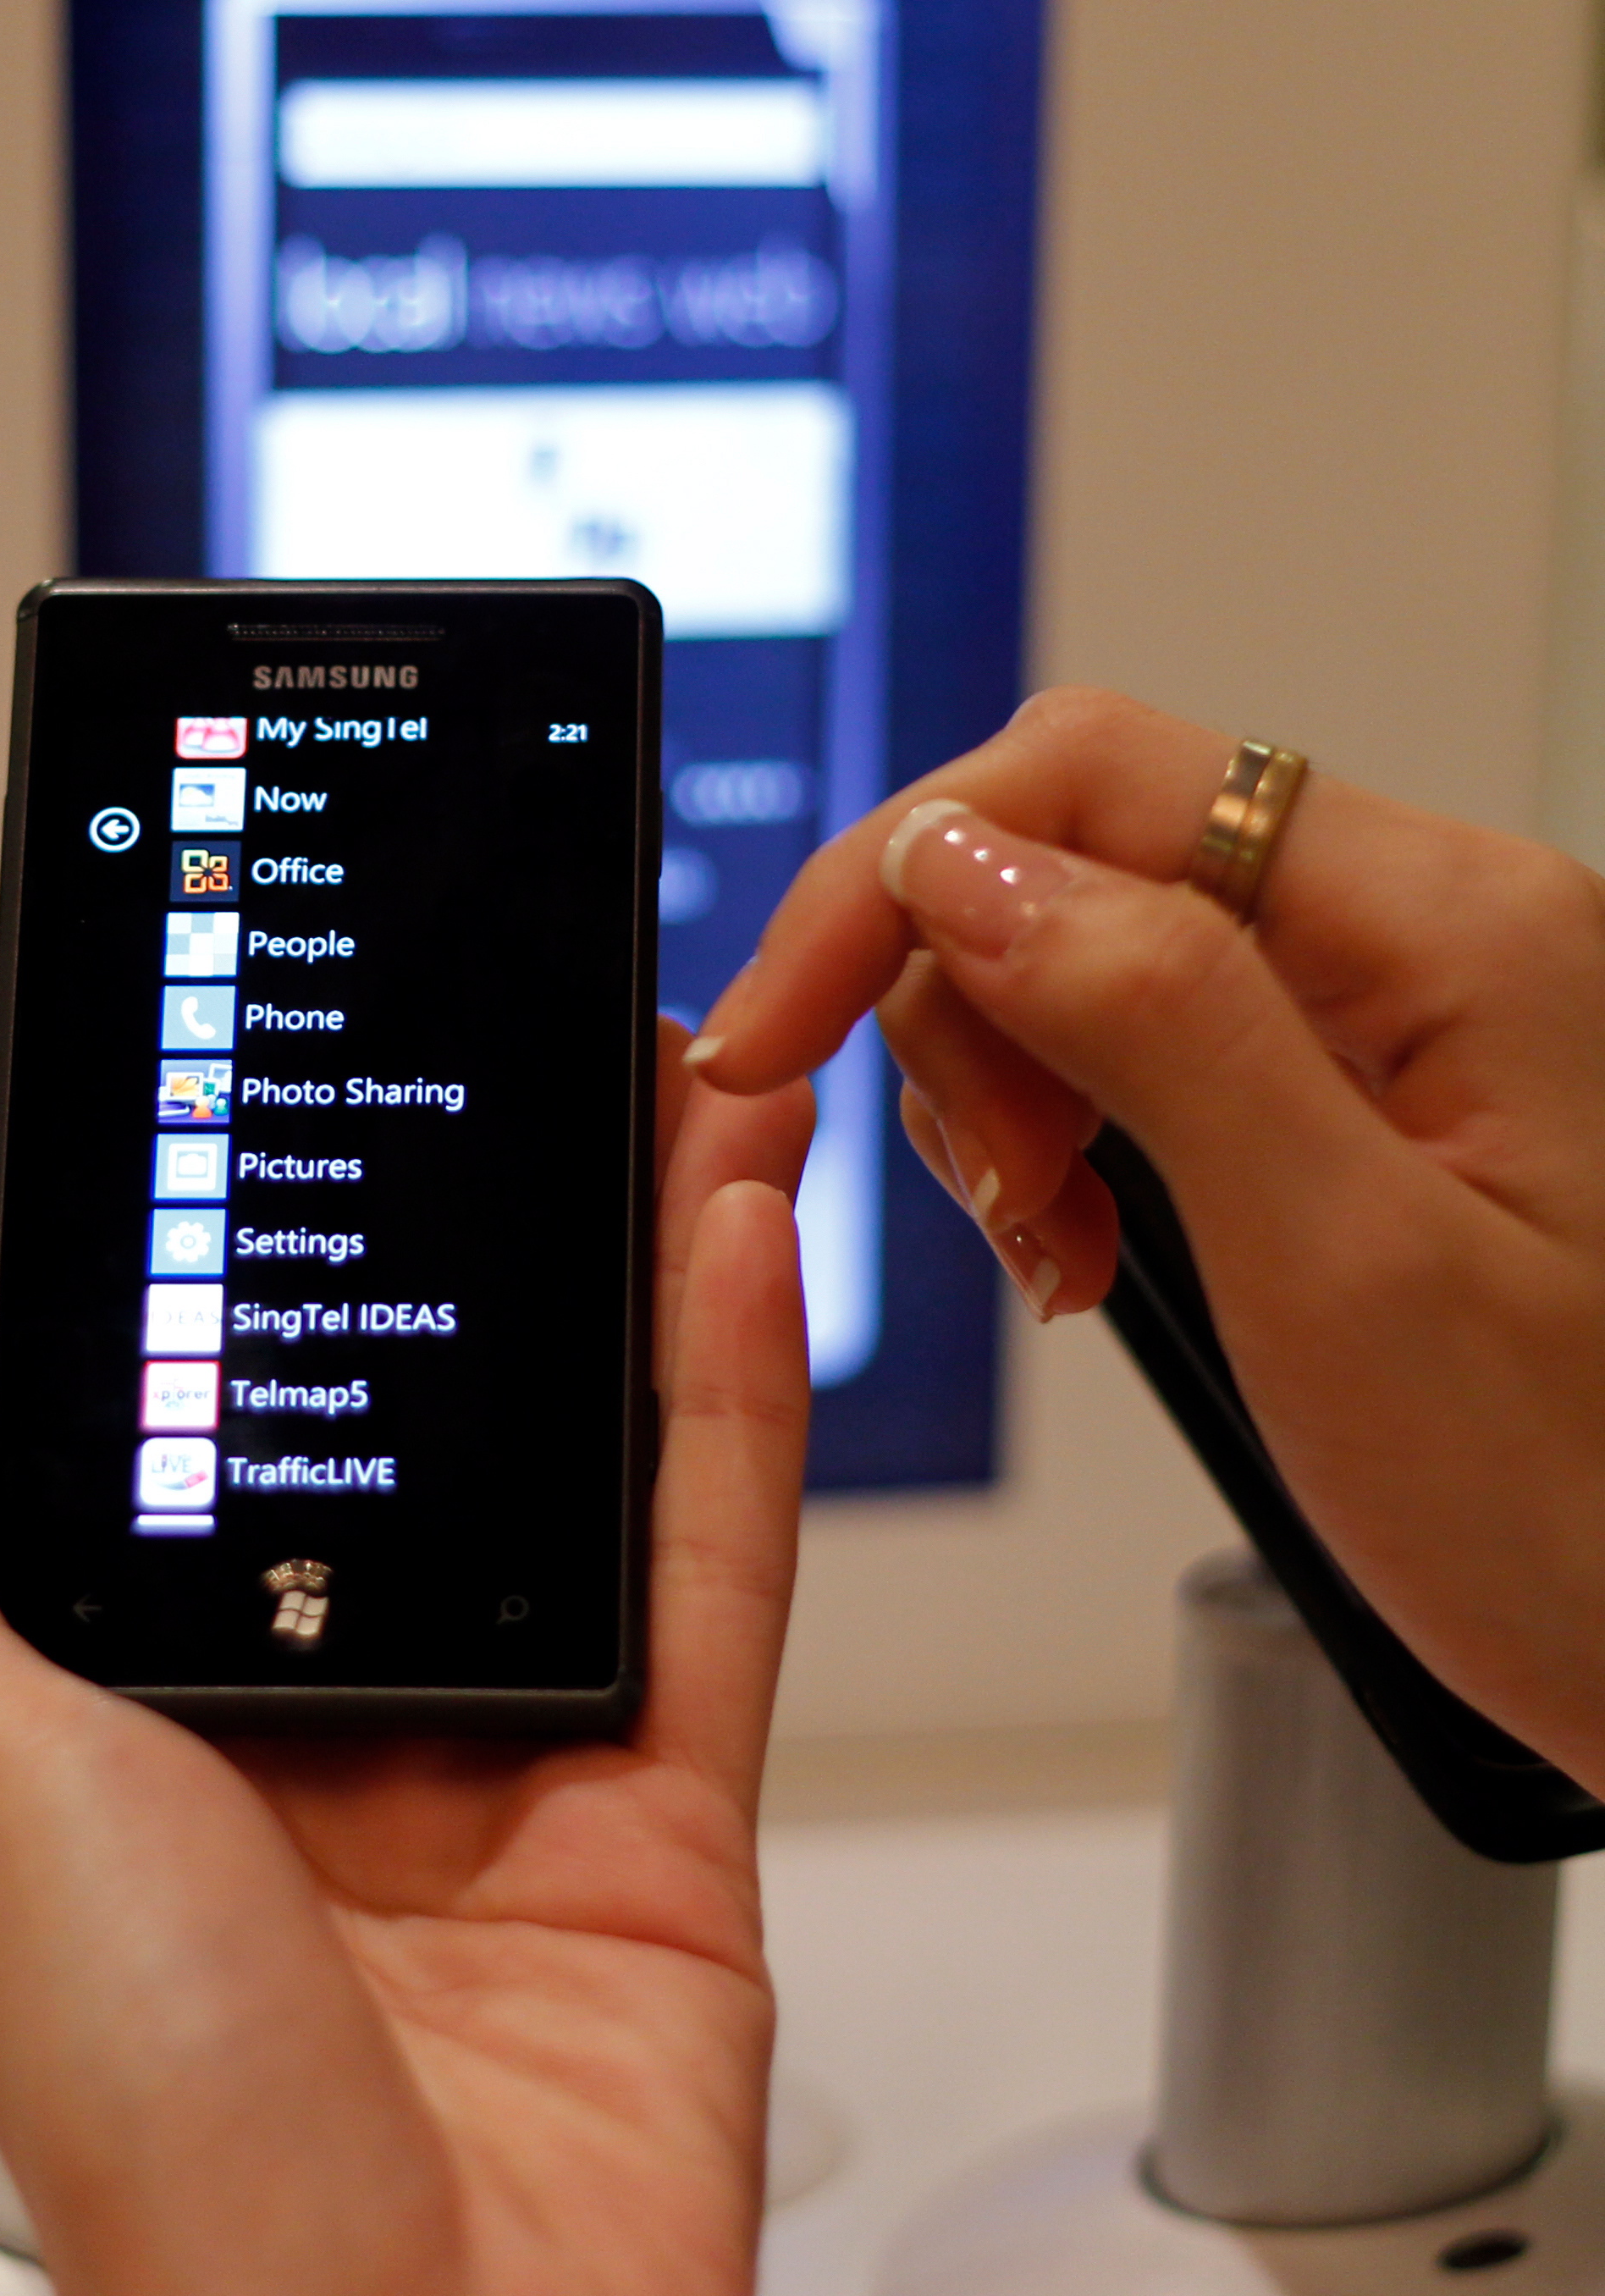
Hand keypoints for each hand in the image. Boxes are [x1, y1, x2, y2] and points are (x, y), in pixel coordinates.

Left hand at [0, 1029, 812, 2295]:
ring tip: (663, 1099)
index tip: (338, 1119)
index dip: (299, 1279)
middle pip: (452, 1434)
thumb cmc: (175, 2146)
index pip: (251, 1446)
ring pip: (601, 1465)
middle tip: (539, 1075)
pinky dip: (733, 1393)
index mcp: (176, 1727)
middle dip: (500, 1246)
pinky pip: (716, 1563)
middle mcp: (352, 1736)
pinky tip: (729, 1236)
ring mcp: (525, 1767)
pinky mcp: (675, 1812)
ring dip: (639, 1271)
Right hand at [687, 685, 1604, 1801]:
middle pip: (1081, 852)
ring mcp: (1405, 1004)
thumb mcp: (1345, 1274)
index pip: (1088, 779)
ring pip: (1096, 946)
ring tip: (1057, 1249)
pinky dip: (1075, 1134)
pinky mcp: (1371, 1085)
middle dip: (969, 1014)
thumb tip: (958, 865)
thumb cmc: (1597, 1516)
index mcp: (1450, 927)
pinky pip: (1158, 1040)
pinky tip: (1092, 1243)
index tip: (772, 1039)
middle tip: (1006, 1205)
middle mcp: (1431, 927)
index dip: (891, 885)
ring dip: (1016, 1088)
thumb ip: (1155, 1025)